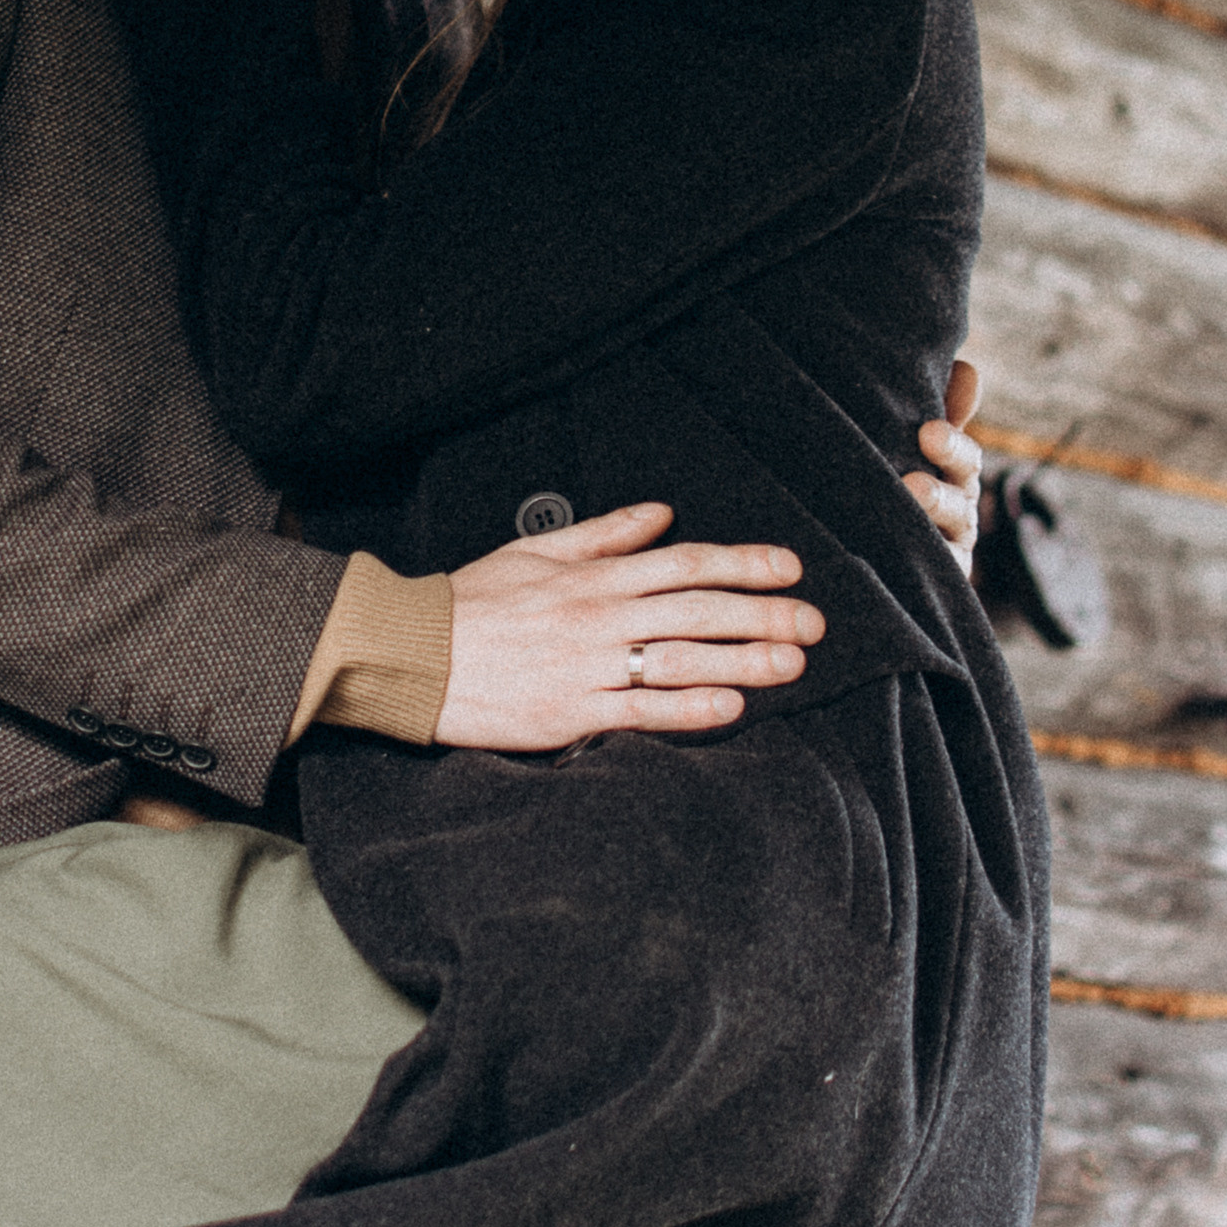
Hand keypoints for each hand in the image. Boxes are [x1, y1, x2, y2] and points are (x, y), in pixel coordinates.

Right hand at [439, 503, 822, 750]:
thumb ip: (604, 534)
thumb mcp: (536, 552)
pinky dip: (690, 709)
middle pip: (697, 610)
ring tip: (792, 664)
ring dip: (743, 660)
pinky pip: (642, 710)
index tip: (789, 568)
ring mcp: (587, 666)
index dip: (743, 563)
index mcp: (594, 577)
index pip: (685, 562)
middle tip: (814, 623)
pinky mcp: (571, 712)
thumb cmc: (471, 603)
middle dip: (763, 614)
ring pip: (681, 659)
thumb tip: (660, 514)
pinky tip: (731, 708)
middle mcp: (599, 617)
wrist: (412, 652)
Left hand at [904, 354, 981, 565]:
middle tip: (912, 484)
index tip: (929, 433)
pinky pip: (930, 581)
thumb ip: (941, 410)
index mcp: (956, 476)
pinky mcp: (930, 585)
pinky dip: (917, 573)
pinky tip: (891, 562)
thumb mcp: (912, 443)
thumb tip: (968, 369)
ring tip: (902, 516)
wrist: (869, 544)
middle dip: (938, 494)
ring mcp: (946, 552)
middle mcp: (958, 515)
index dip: (951, 447)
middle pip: (958, 504)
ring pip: (945, 545)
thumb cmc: (895, 473)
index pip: (964, 460)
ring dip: (926, 531)